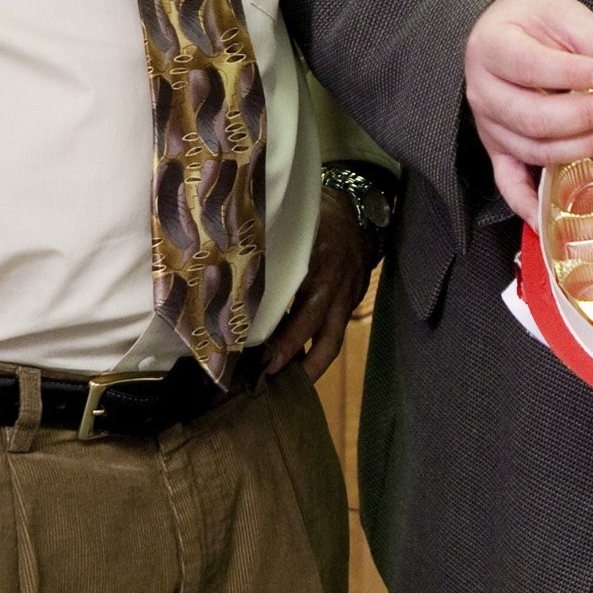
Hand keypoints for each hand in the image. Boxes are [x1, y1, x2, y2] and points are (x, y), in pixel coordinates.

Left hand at [262, 176, 378, 382]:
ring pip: (333, 339)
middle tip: (274, 384)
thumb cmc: (316, 214)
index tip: (265, 362)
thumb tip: (232, 281)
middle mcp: (339, 289)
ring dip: (313, 365)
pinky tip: (296, 355)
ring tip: (286, 383)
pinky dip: (316, 344)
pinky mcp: (353, 300)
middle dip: (303, 367)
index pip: (305, 315)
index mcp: (322, 269)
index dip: (287, 342)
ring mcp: (349, 297)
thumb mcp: (294, 229)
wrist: (361, 207)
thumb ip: (271, 255)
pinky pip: (334, 328)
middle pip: (325, 339)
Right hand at [464, 0, 592, 223]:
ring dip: (581, 149)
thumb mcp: (562, 16)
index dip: (574, 75)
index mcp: (493, 48)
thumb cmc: (530, 20)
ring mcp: (489, 126)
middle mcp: (484, 92)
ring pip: (533, 149)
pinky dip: (526, 204)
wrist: (498, 29)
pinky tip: (549, 218)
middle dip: (586, 116)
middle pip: (534, 117)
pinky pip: (508, 183)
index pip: (532, 67)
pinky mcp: (498, 149)